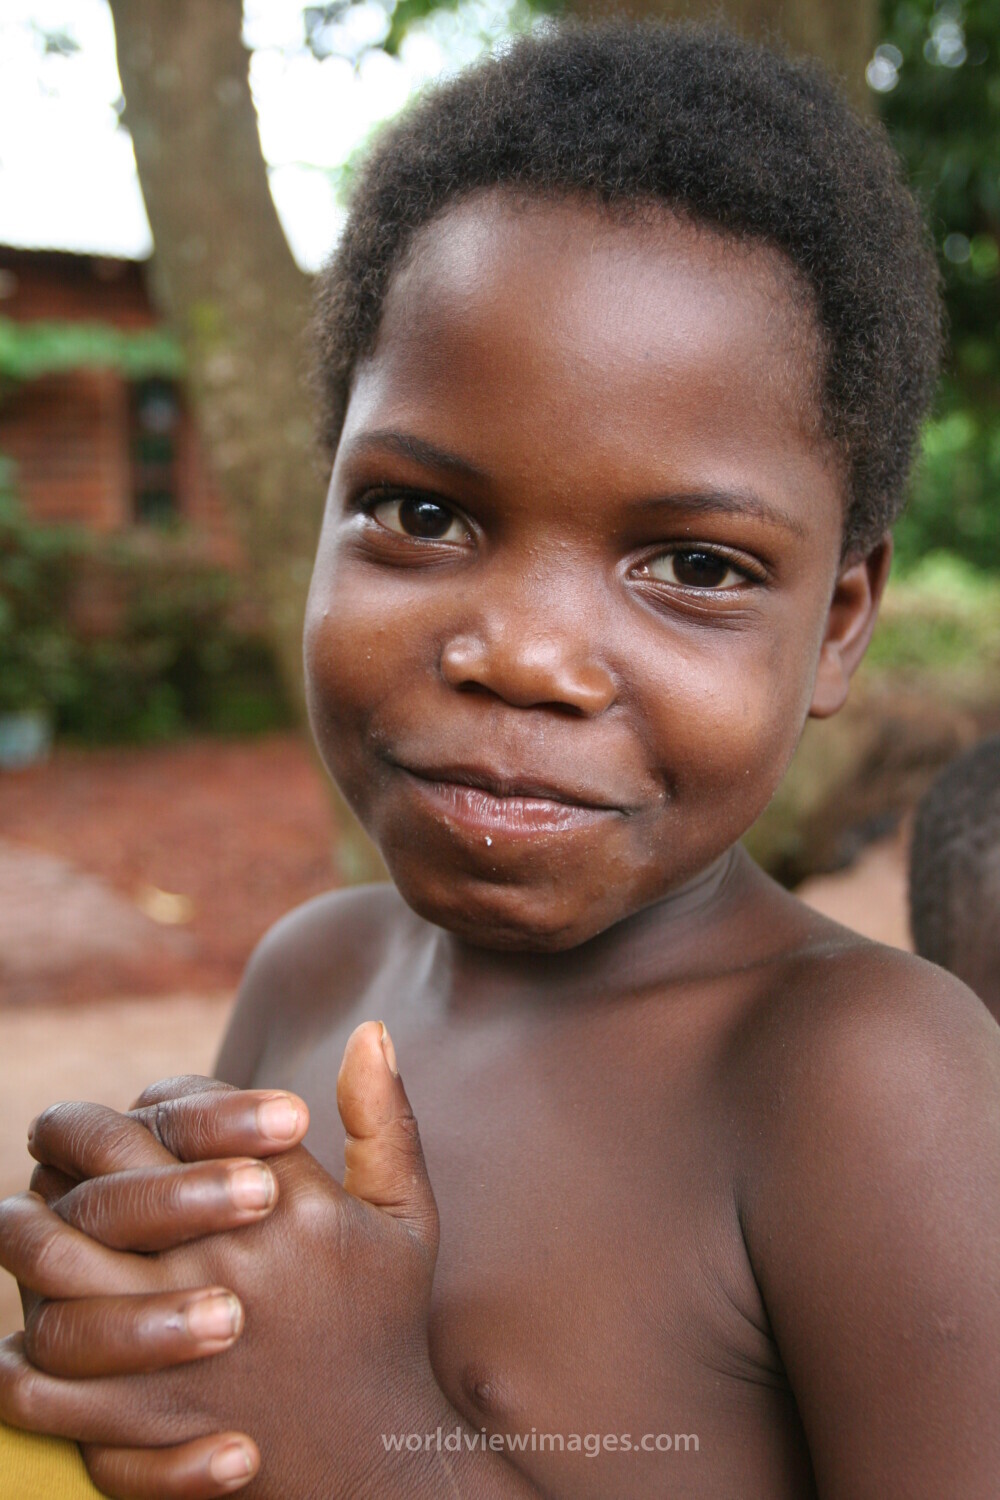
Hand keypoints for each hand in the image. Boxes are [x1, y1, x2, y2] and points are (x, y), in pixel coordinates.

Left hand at [0, 1023, 446, 1498]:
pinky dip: (22, 1344)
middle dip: (76, 1135)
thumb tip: (369, 1030)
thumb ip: (386, 1122)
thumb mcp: (405, 1218)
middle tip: (65, 1137)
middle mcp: (227, 1265)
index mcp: (288, 1207)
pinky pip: (42, 1374)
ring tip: (35, 1213)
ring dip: (30, 1228)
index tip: (156, 1107)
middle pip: (112, 1171)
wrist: (373, 1462)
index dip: (164, 1097)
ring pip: (57, 1262)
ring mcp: (176, 1345)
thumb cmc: (384, 1324)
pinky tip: (31, 1315)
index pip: (191, 1110)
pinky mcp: (140, 1419)